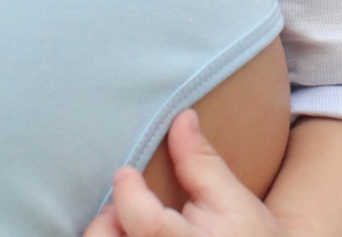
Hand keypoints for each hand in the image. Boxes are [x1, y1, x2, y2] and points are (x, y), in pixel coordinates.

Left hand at [83, 111, 285, 236]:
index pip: (146, 223)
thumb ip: (201, 162)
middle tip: (125, 205)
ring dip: (109, 232)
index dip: (128, 193)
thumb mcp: (233, 199)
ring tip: (129, 225)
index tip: (126, 172)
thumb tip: (183, 117)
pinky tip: (133, 235)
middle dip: (108, 219)